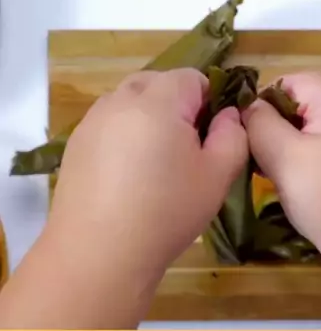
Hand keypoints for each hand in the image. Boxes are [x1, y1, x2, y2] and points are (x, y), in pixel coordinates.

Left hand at [1, 69, 247, 327]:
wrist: (99, 254)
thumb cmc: (166, 213)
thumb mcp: (217, 176)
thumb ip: (234, 135)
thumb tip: (229, 115)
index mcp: (159, 100)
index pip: (194, 77)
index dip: (210, 102)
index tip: (213, 138)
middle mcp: (121, 99)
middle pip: (158, 84)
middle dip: (178, 106)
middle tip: (188, 152)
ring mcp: (93, 120)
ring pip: (131, 102)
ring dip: (149, 119)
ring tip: (157, 165)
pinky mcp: (76, 143)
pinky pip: (110, 124)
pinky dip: (125, 137)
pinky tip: (129, 177)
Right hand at [243, 71, 320, 278]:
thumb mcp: (284, 159)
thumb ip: (260, 124)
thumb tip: (250, 107)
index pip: (296, 80)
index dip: (266, 101)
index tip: (249, 134)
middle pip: (312, 99)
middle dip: (283, 123)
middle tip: (263, 156)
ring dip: (299, 140)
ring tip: (283, 170)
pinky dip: (319, 152)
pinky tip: (309, 180)